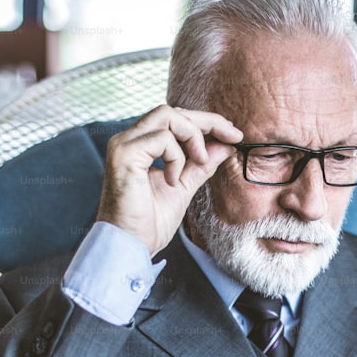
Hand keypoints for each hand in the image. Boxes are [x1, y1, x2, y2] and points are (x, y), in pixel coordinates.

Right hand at [96, 105, 242, 255]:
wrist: (130, 245)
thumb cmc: (149, 223)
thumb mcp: (184, 187)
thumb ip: (201, 165)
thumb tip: (225, 145)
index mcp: (140, 146)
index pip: (175, 119)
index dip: (206, 122)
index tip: (232, 134)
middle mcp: (129, 139)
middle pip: (173, 111)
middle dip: (208, 121)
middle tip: (232, 137)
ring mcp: (124, 145)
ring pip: (168, 116)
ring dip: (193, 138)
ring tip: (199, 163)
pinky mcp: (124, 154)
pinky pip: (162, 138)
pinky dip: (176, 157)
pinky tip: (173, 180)